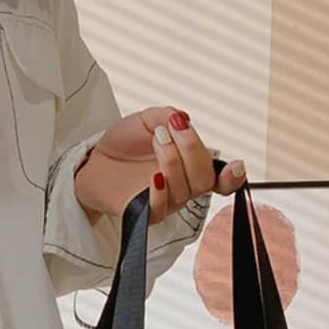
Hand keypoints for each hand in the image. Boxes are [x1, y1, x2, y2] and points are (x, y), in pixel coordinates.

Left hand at [74, 106, 245, 224]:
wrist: (93, 162)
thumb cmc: (123, 144)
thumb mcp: (145, 120)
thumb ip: (166, 115)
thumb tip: (183, 118)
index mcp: (190, 165)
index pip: (221, 178)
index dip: (233, 177)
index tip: (236, 165)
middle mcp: (182, 186)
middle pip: (204, 178)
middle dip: (191, 148)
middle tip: (171, 129)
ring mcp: (165, 201)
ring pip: (184, 190)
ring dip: (173, 161)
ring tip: (156, 140)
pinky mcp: (144, 213)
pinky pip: (160, 209)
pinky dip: (161, 192)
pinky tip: (155, 176)